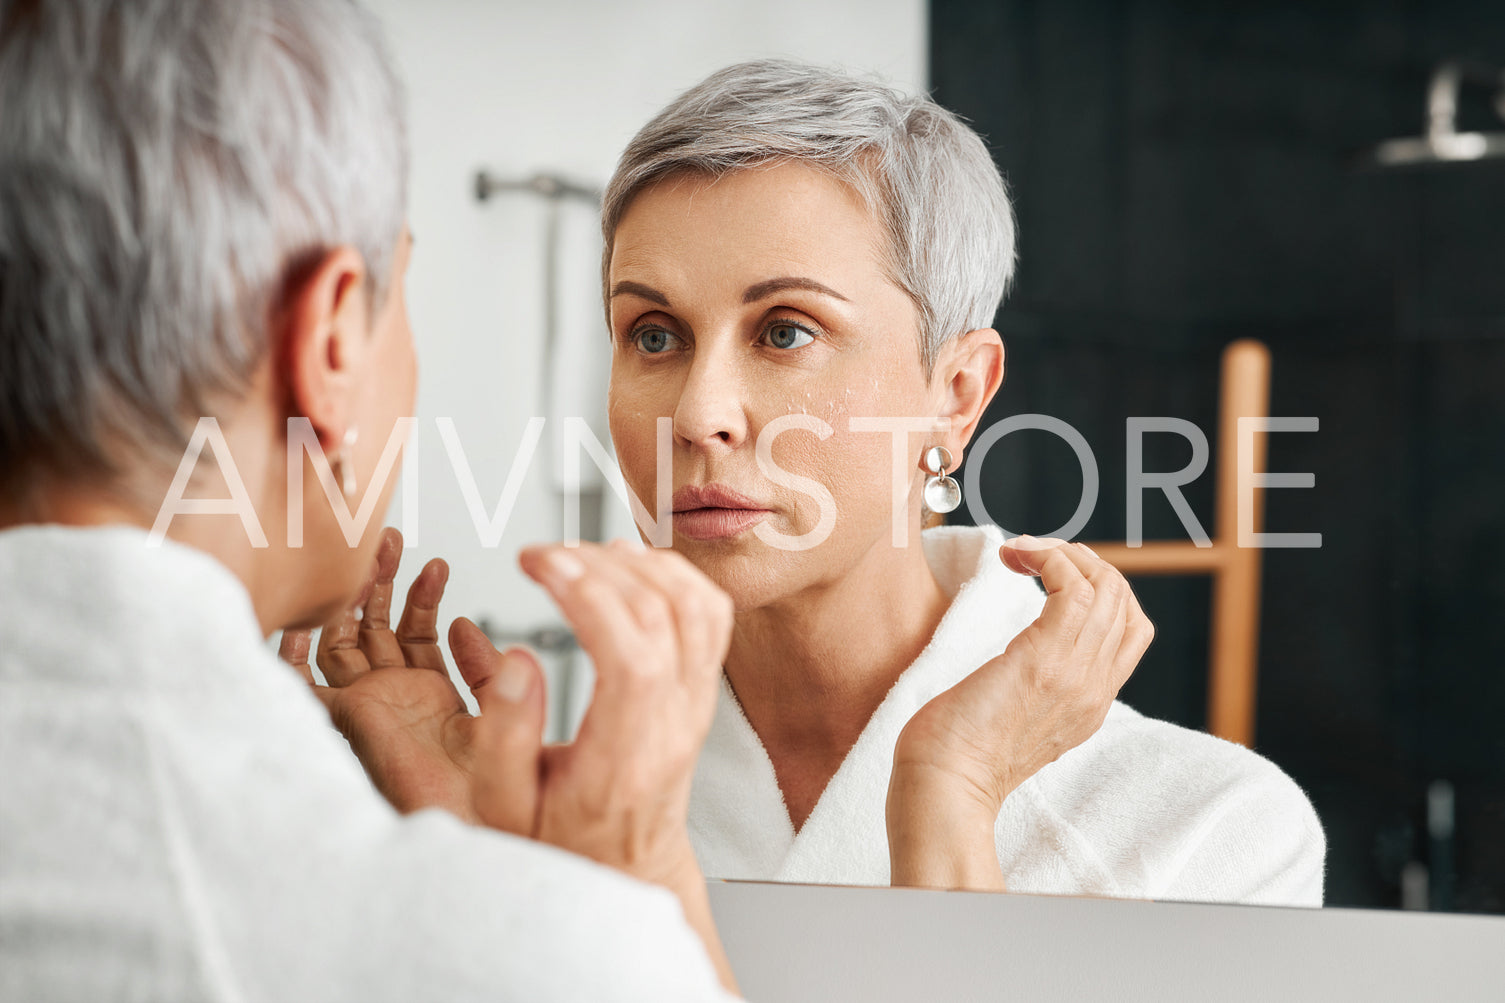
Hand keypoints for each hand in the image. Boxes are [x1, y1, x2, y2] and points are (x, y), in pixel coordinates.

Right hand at [281, 532, 737, 989]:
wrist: (622, 868)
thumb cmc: (560, 841)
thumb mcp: (504, 806)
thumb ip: (504, 736)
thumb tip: (520, 660)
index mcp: (627, 757)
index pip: (633, 658)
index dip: (589, 598)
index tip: (538, 565)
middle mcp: (675, 725)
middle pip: (663, 618)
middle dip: (599, 566)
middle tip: (545, 554)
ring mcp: (697, 705)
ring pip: (697, 607)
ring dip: (640, 564)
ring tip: (583, 554)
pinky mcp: (702, 690)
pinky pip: (711, 615)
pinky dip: (676, 575)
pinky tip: (631, 566)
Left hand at [886, 536, 1153, 889]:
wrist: (943, 787)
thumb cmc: (956, 753)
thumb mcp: (1013, 718)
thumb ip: (1031, 689)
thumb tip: (1013, 657)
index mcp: (1090, 704)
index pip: (1130, 630)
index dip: (1099, 589)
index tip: (1050, 576)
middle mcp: (1094, 689)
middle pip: (1123, 601)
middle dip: (1082, 562)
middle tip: (1033, 556)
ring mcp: (1075, 675)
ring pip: (1106, 588)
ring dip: (1062, 554)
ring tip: (1020, 552)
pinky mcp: (1043, 661)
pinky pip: (1073, 590)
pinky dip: (1049, 560)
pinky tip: (1015, 559)